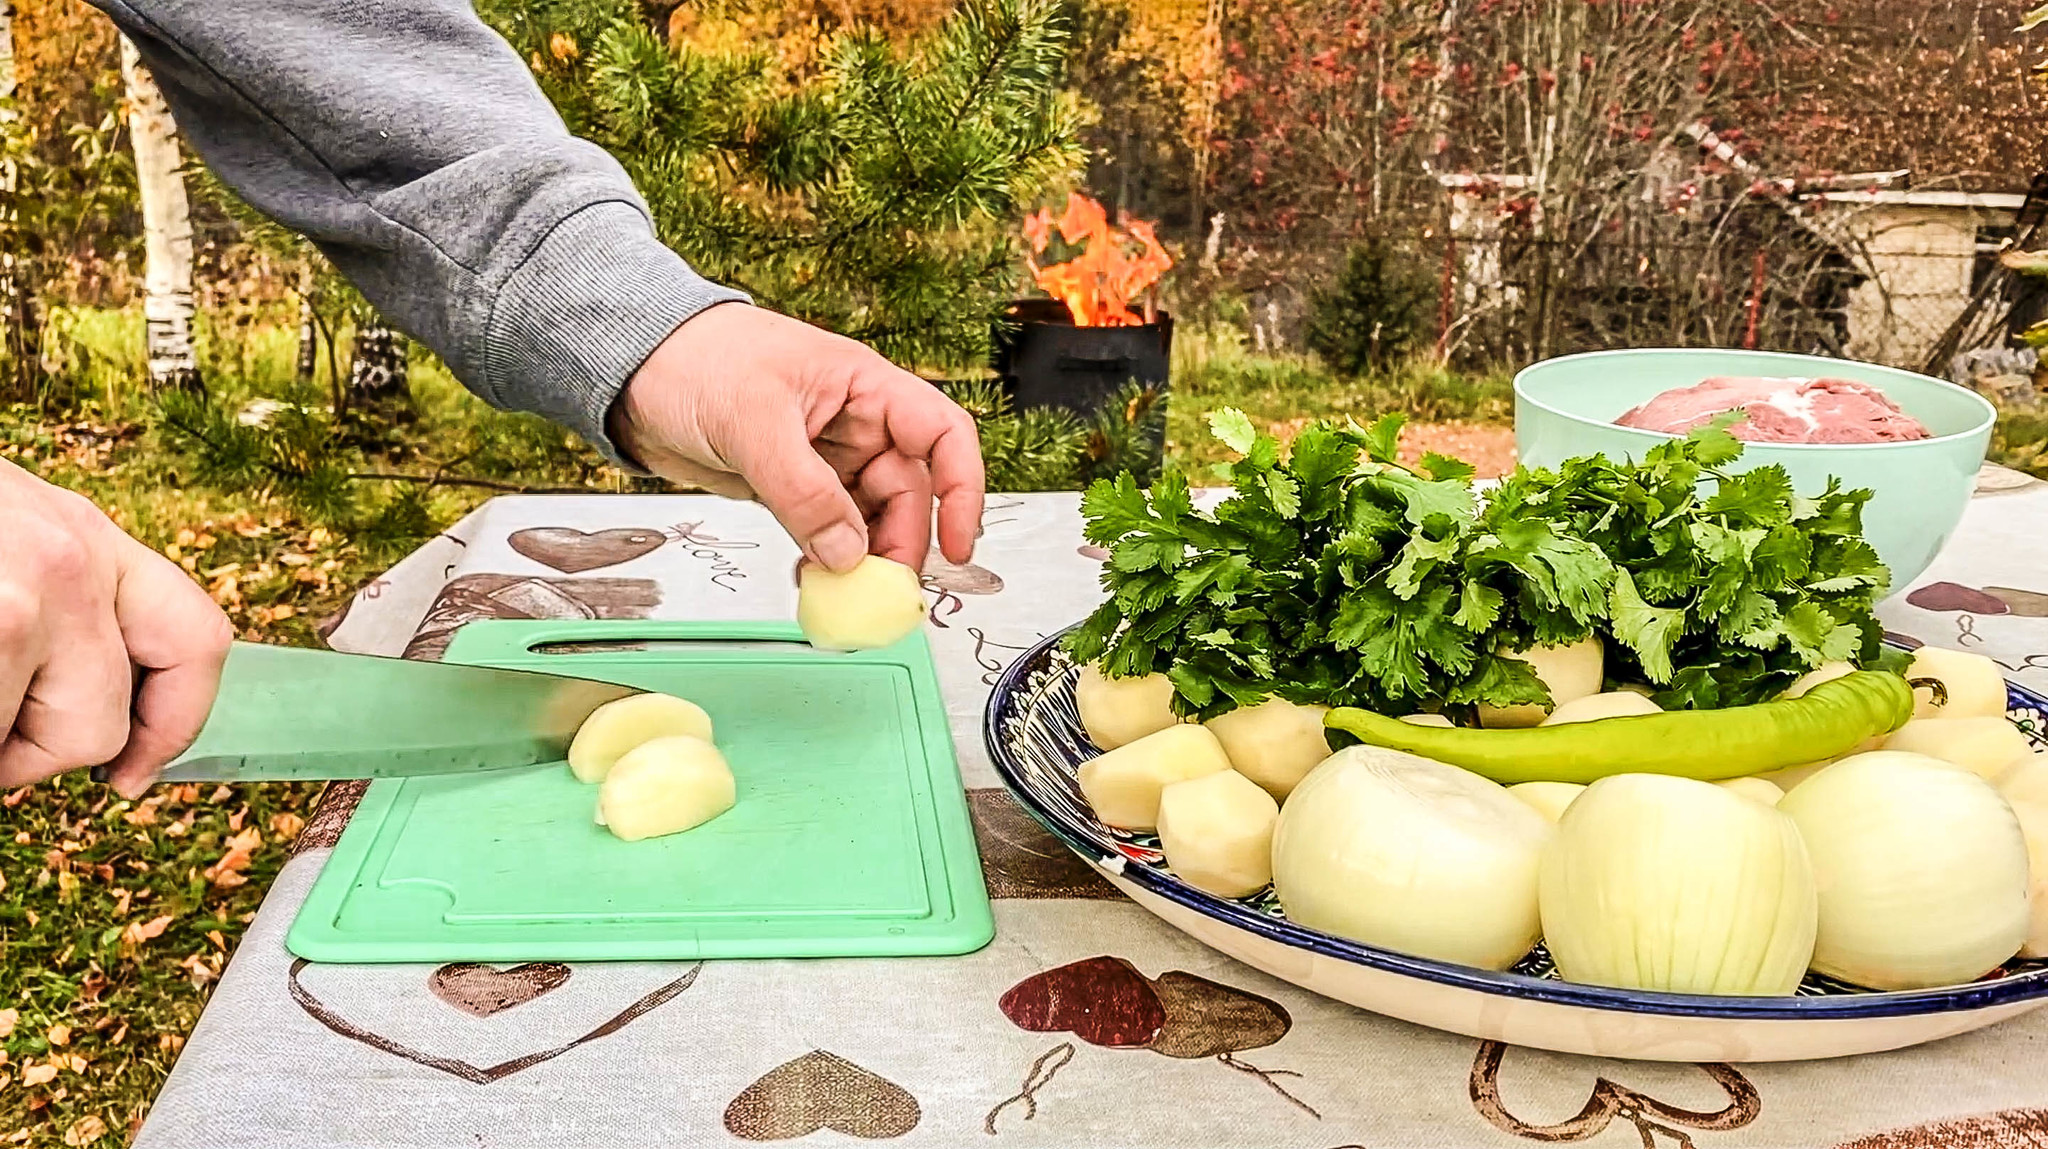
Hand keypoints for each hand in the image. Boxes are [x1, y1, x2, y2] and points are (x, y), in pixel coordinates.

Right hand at [0, 460, 232, 796]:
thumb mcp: (4, 533)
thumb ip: (55, 605)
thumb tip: (104, 721)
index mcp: (83, 538)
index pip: (194, 642)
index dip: (174, 723)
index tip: (134, 771)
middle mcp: (64, 565)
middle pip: (95, 728)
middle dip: (26, 753)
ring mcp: (11, 606)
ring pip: (13, 751)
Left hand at [608, 302, 984, 572]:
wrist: (633, 368)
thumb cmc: (695, 357)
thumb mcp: (755, 421)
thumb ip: (805, 491)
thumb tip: (848, 553)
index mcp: (865, 387)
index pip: (942, 435)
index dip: (963, 490)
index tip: (958, 545)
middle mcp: (855, 423)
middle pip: (909, 492)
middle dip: (901, 542)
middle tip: (878, 588)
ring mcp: (824, 457)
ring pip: (869, 518)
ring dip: (863, 559)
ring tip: (841, 591)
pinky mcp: (792, 486)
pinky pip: (827, 531)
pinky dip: (827, 559)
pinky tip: (813, 579)